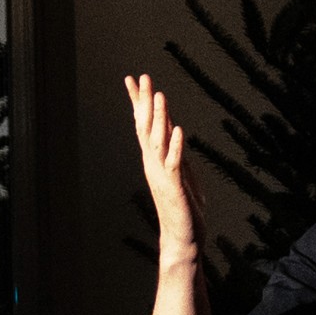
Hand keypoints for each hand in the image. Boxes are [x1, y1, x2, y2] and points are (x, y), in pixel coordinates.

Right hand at [125, 73, 200, 259]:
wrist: (182, 237)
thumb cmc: (183, 207)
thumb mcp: (181, 173)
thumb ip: (176, 152)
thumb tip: (174, 130)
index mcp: (154, 158)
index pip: (143, 124)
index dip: (138, 101)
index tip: (132, 79)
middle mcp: (154, 162)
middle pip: (147, 126)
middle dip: (145, 101)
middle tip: (142, 76)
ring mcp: (162, 174)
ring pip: (158, 140)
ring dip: (160, 117)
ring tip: (160, 95)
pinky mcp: (175, 185)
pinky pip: (175, 162)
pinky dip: (177, 145)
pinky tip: (179, 129)